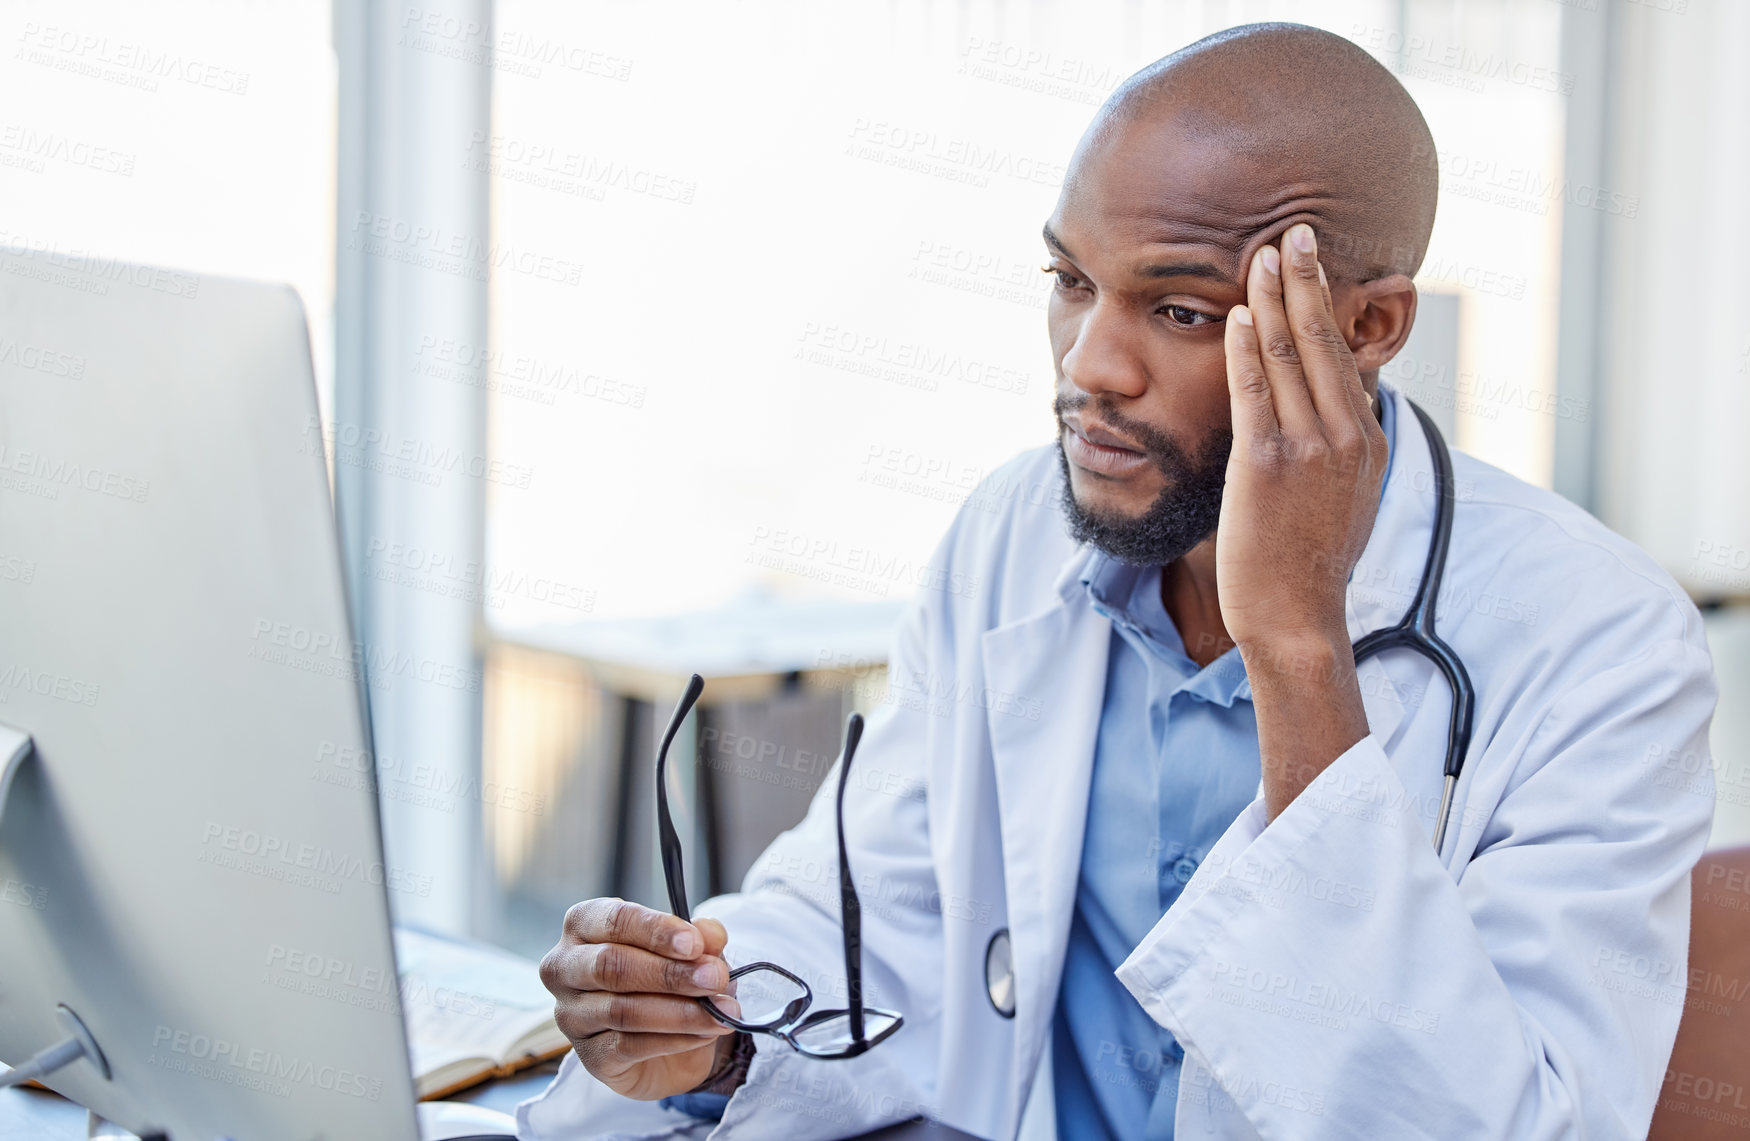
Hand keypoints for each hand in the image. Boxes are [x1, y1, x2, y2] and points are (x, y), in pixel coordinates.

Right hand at [539, 898, 741, 1100]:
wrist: (667, 1043)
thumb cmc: (667, 980)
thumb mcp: (690, 952)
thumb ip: (700, 938)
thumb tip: (710, 935)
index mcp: (584, 925)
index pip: (614, 920)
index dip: (656, 930)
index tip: (695, 944)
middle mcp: (565, 968)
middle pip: (611, 965)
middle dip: (669, 972)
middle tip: (715, 978)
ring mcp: (571, 1015)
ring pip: (622, 1010)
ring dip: (681, 1011)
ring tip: (721, 1010)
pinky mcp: (588, 1056)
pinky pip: (631, 1046)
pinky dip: (676, 1038)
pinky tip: (706, 1032)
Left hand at [1218, 223, 1386, 815]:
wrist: (1295, 615)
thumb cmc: (1310, 561)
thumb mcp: (1345, 498)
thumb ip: (1341, 450)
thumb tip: (1336, 414)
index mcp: (1366, 440)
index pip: (1347, 355)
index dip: (1331, 303)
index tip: (1318, 262)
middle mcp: (1345, 435)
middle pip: (1325, 339)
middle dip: (1309, 278)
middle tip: (1296, 230)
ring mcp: (1307, 447)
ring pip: (1290, 354)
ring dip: (1275, 296)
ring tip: (1264, 253)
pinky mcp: (1266, 463)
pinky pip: (1253, 389)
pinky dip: (1245, 345)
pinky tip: (1237, 312)